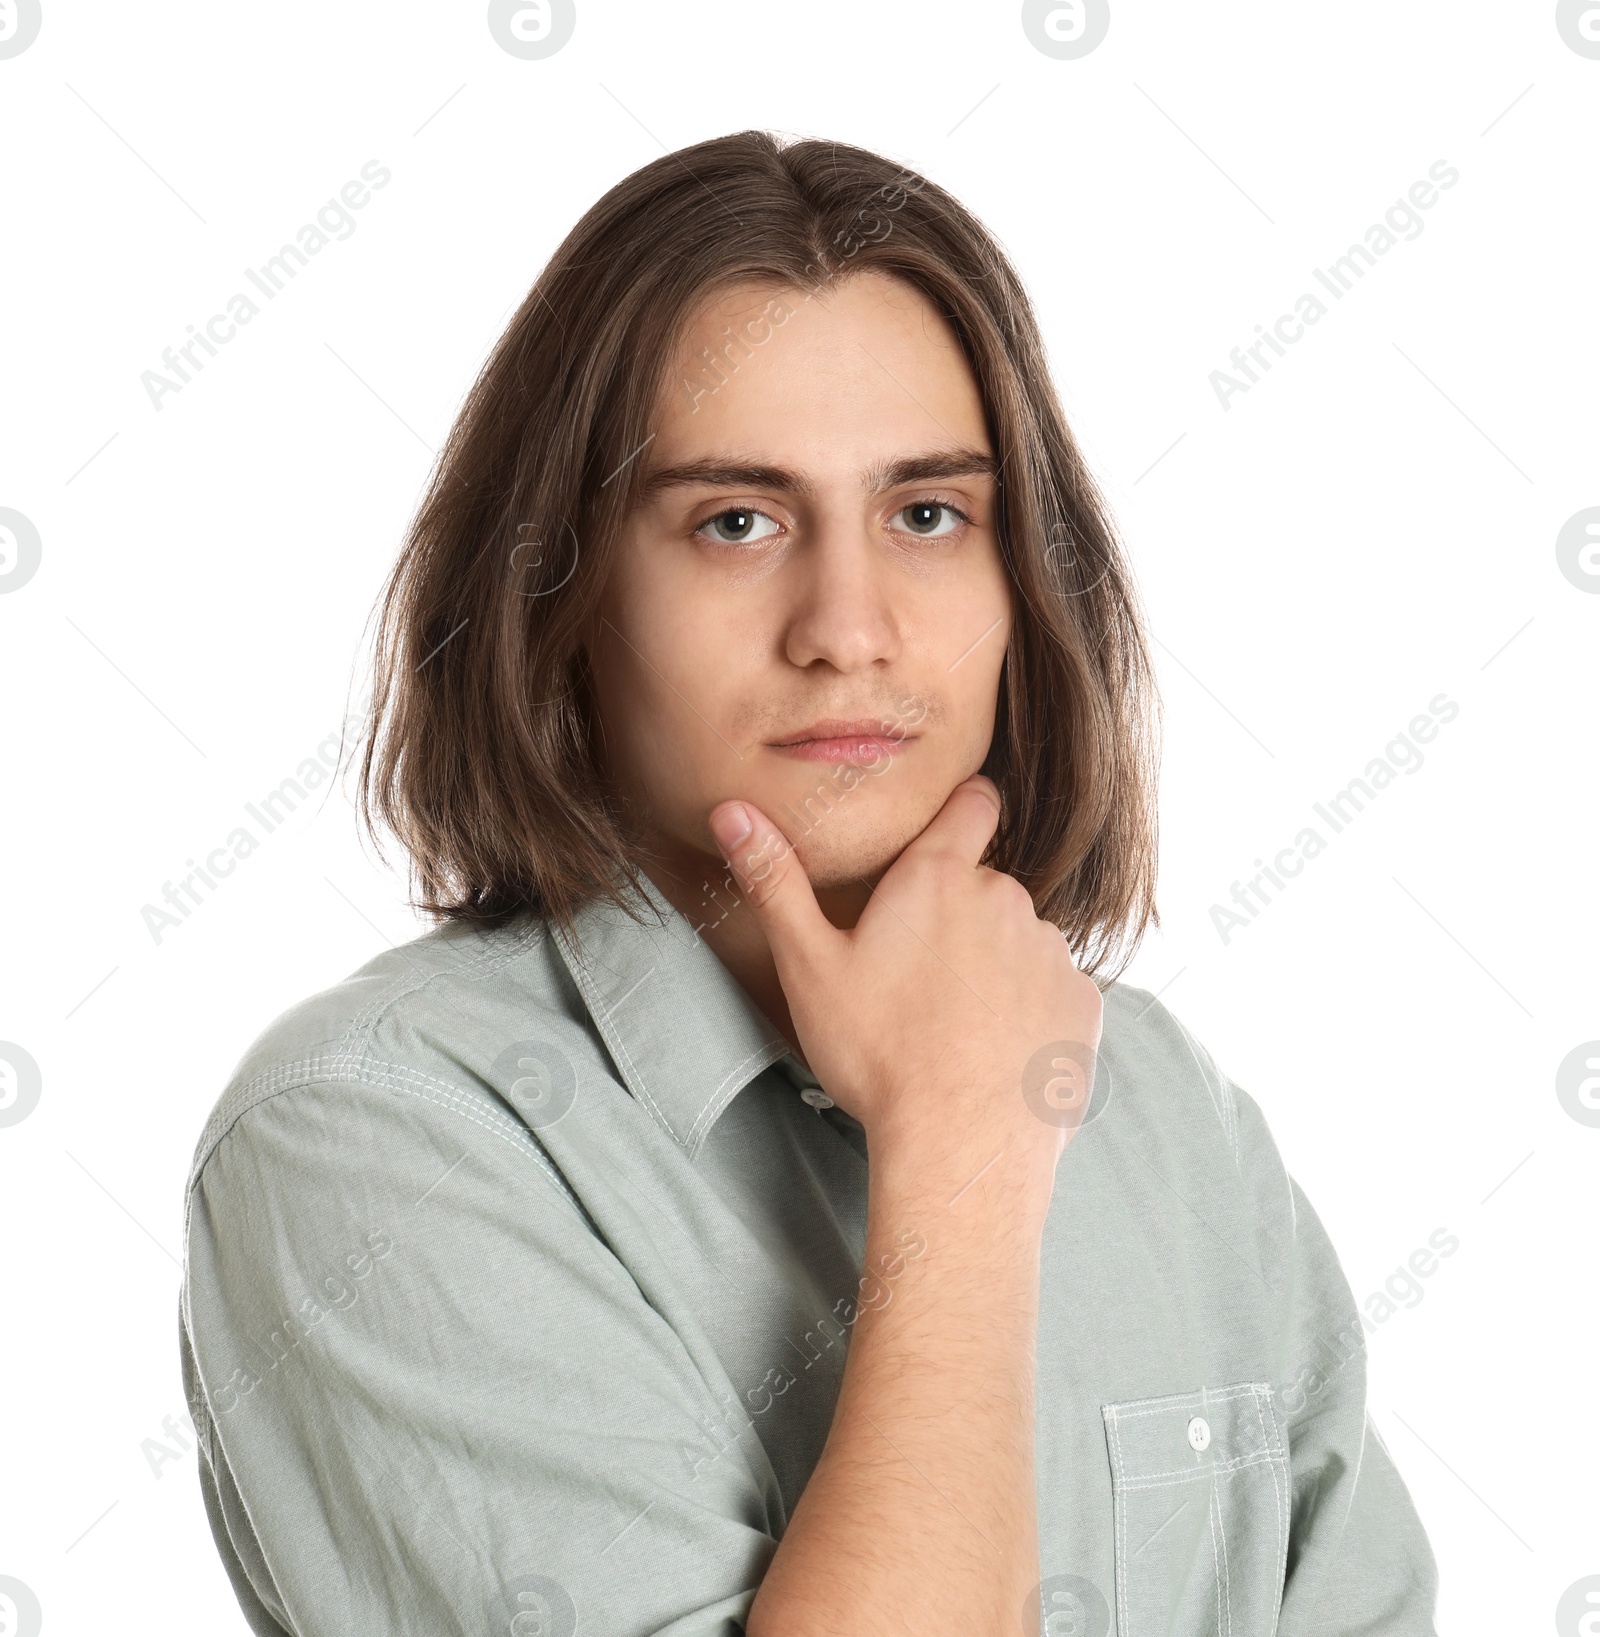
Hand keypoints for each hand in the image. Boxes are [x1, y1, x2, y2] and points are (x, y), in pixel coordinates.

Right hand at [708, 774, 1103, 1175]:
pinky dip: (1027, 1013)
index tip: (943, 834)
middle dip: (955, 919)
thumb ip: (774, 881)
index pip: (972, 803)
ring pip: (1018, 942)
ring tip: (952, 1027)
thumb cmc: (877, 1055)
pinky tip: (992, 1053)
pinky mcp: (1082, 1005)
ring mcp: (1051, 952)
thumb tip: (731, 811)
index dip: (961, 809)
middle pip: (983, 888)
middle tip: (914, 980)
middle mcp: (1006, 899)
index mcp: (938, 878)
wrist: (960, 1147)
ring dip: (993, 968)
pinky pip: (1052, 992)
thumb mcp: (808, 966)